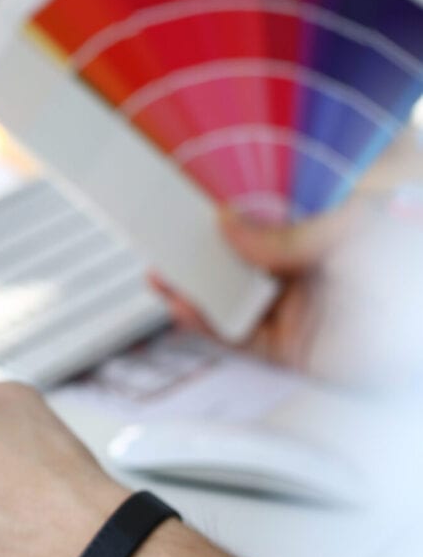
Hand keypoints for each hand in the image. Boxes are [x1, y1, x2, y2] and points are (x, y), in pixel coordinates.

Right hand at [150, 207, 349, 375]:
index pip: (271, 219)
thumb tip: (231, 223)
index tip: (193, 205)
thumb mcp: (352, 234)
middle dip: (201, 253)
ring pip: (233, 300)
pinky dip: (206, 326)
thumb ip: (285, 233)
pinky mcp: (291, 351)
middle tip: (163, 241)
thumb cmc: (418, 280)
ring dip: (193, 290)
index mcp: (332, 235)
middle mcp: (313, 273)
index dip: (232, 213)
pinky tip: (184, 308)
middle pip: (242, 261)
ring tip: (159, 276)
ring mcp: (300, 313)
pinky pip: (238, 338)